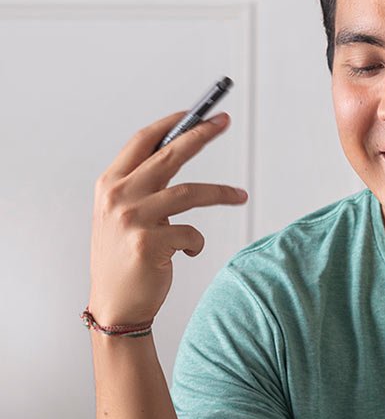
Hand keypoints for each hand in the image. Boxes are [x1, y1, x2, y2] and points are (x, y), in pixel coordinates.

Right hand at [88, 111, 246, 326]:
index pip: (142, 142)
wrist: (115, 305)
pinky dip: (196, 243)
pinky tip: (186, 253)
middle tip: (223, 121)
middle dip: (200, 134)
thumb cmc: (124, 260)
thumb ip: (141, 188)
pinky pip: (191, 234)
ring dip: (221, 193)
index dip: (171, 124)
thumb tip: (176, 156)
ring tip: (240, 195)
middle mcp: (118, 197)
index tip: (195, 113)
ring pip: (190, 192)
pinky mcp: (150, 243)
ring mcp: (133, 220)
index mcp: (109, 185)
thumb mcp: (122, 216)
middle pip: (169, 155)